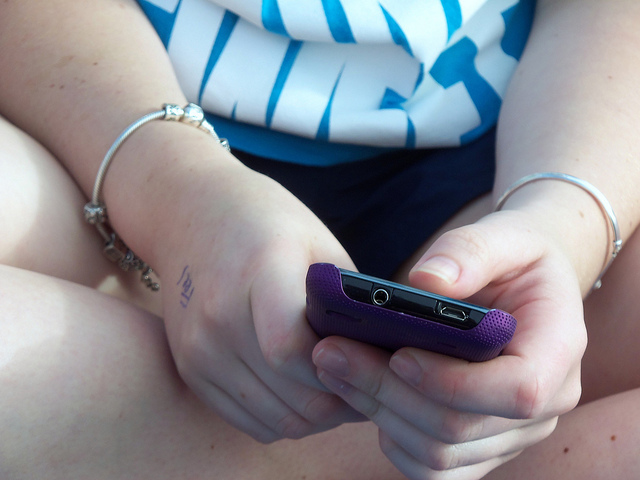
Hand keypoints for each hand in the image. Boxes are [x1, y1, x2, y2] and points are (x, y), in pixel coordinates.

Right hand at [155, 162, 362, 442]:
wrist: (194, 214)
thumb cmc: (269, 225)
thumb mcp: (319, 246)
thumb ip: (347, 304)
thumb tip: (385, 359)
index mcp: (258, 273)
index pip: (291, 349)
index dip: (338, 370)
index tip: (368, 365)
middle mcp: (217, 317)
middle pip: (292, 397)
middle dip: (341, 404)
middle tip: (370, 390)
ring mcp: (198, 349)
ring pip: (276, 421)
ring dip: (317, 417)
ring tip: (340, 392)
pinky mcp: (191, 370)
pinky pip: (250, 422)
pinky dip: (285, 419)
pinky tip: (303, 393)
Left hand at [313, 210, 586, 478]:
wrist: (524, 286)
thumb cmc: (515, 258)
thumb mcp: (504, 236)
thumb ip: (469, 251)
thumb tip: (426, 280)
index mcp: (557, 351)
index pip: (517, 391)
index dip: (451, 380)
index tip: (397, 353)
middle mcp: (543, 404)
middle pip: (460, 428)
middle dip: (387, 391)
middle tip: (330, 352)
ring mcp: (512, 431)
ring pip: (439, 454)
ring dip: (378, 413)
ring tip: (334, 366)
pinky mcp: (482, 443)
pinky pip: (434, 467)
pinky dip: (391, 437)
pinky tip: (362, 395)